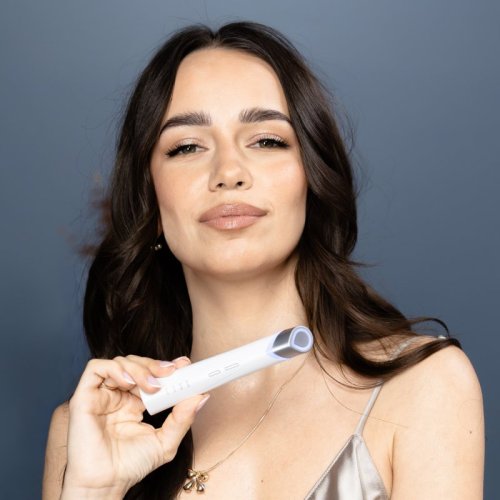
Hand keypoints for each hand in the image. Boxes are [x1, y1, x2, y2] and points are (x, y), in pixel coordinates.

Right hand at [62, 355, 208, 496]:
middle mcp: (119, 395)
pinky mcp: (84, 396)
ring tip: (151, 386)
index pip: (151, 374)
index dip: (166, 366)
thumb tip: (201, 396)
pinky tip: (128, 383)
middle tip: (170, 372)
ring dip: (139, 367)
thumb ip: (183, 418)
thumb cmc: (130, 466)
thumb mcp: (166, 441)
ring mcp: (102, 394)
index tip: (184, 365)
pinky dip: (115, 369)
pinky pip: (95, 367)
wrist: (106, 485)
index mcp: (136, 402)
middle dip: (155, 364)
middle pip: (136, 363)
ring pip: (119, 362)